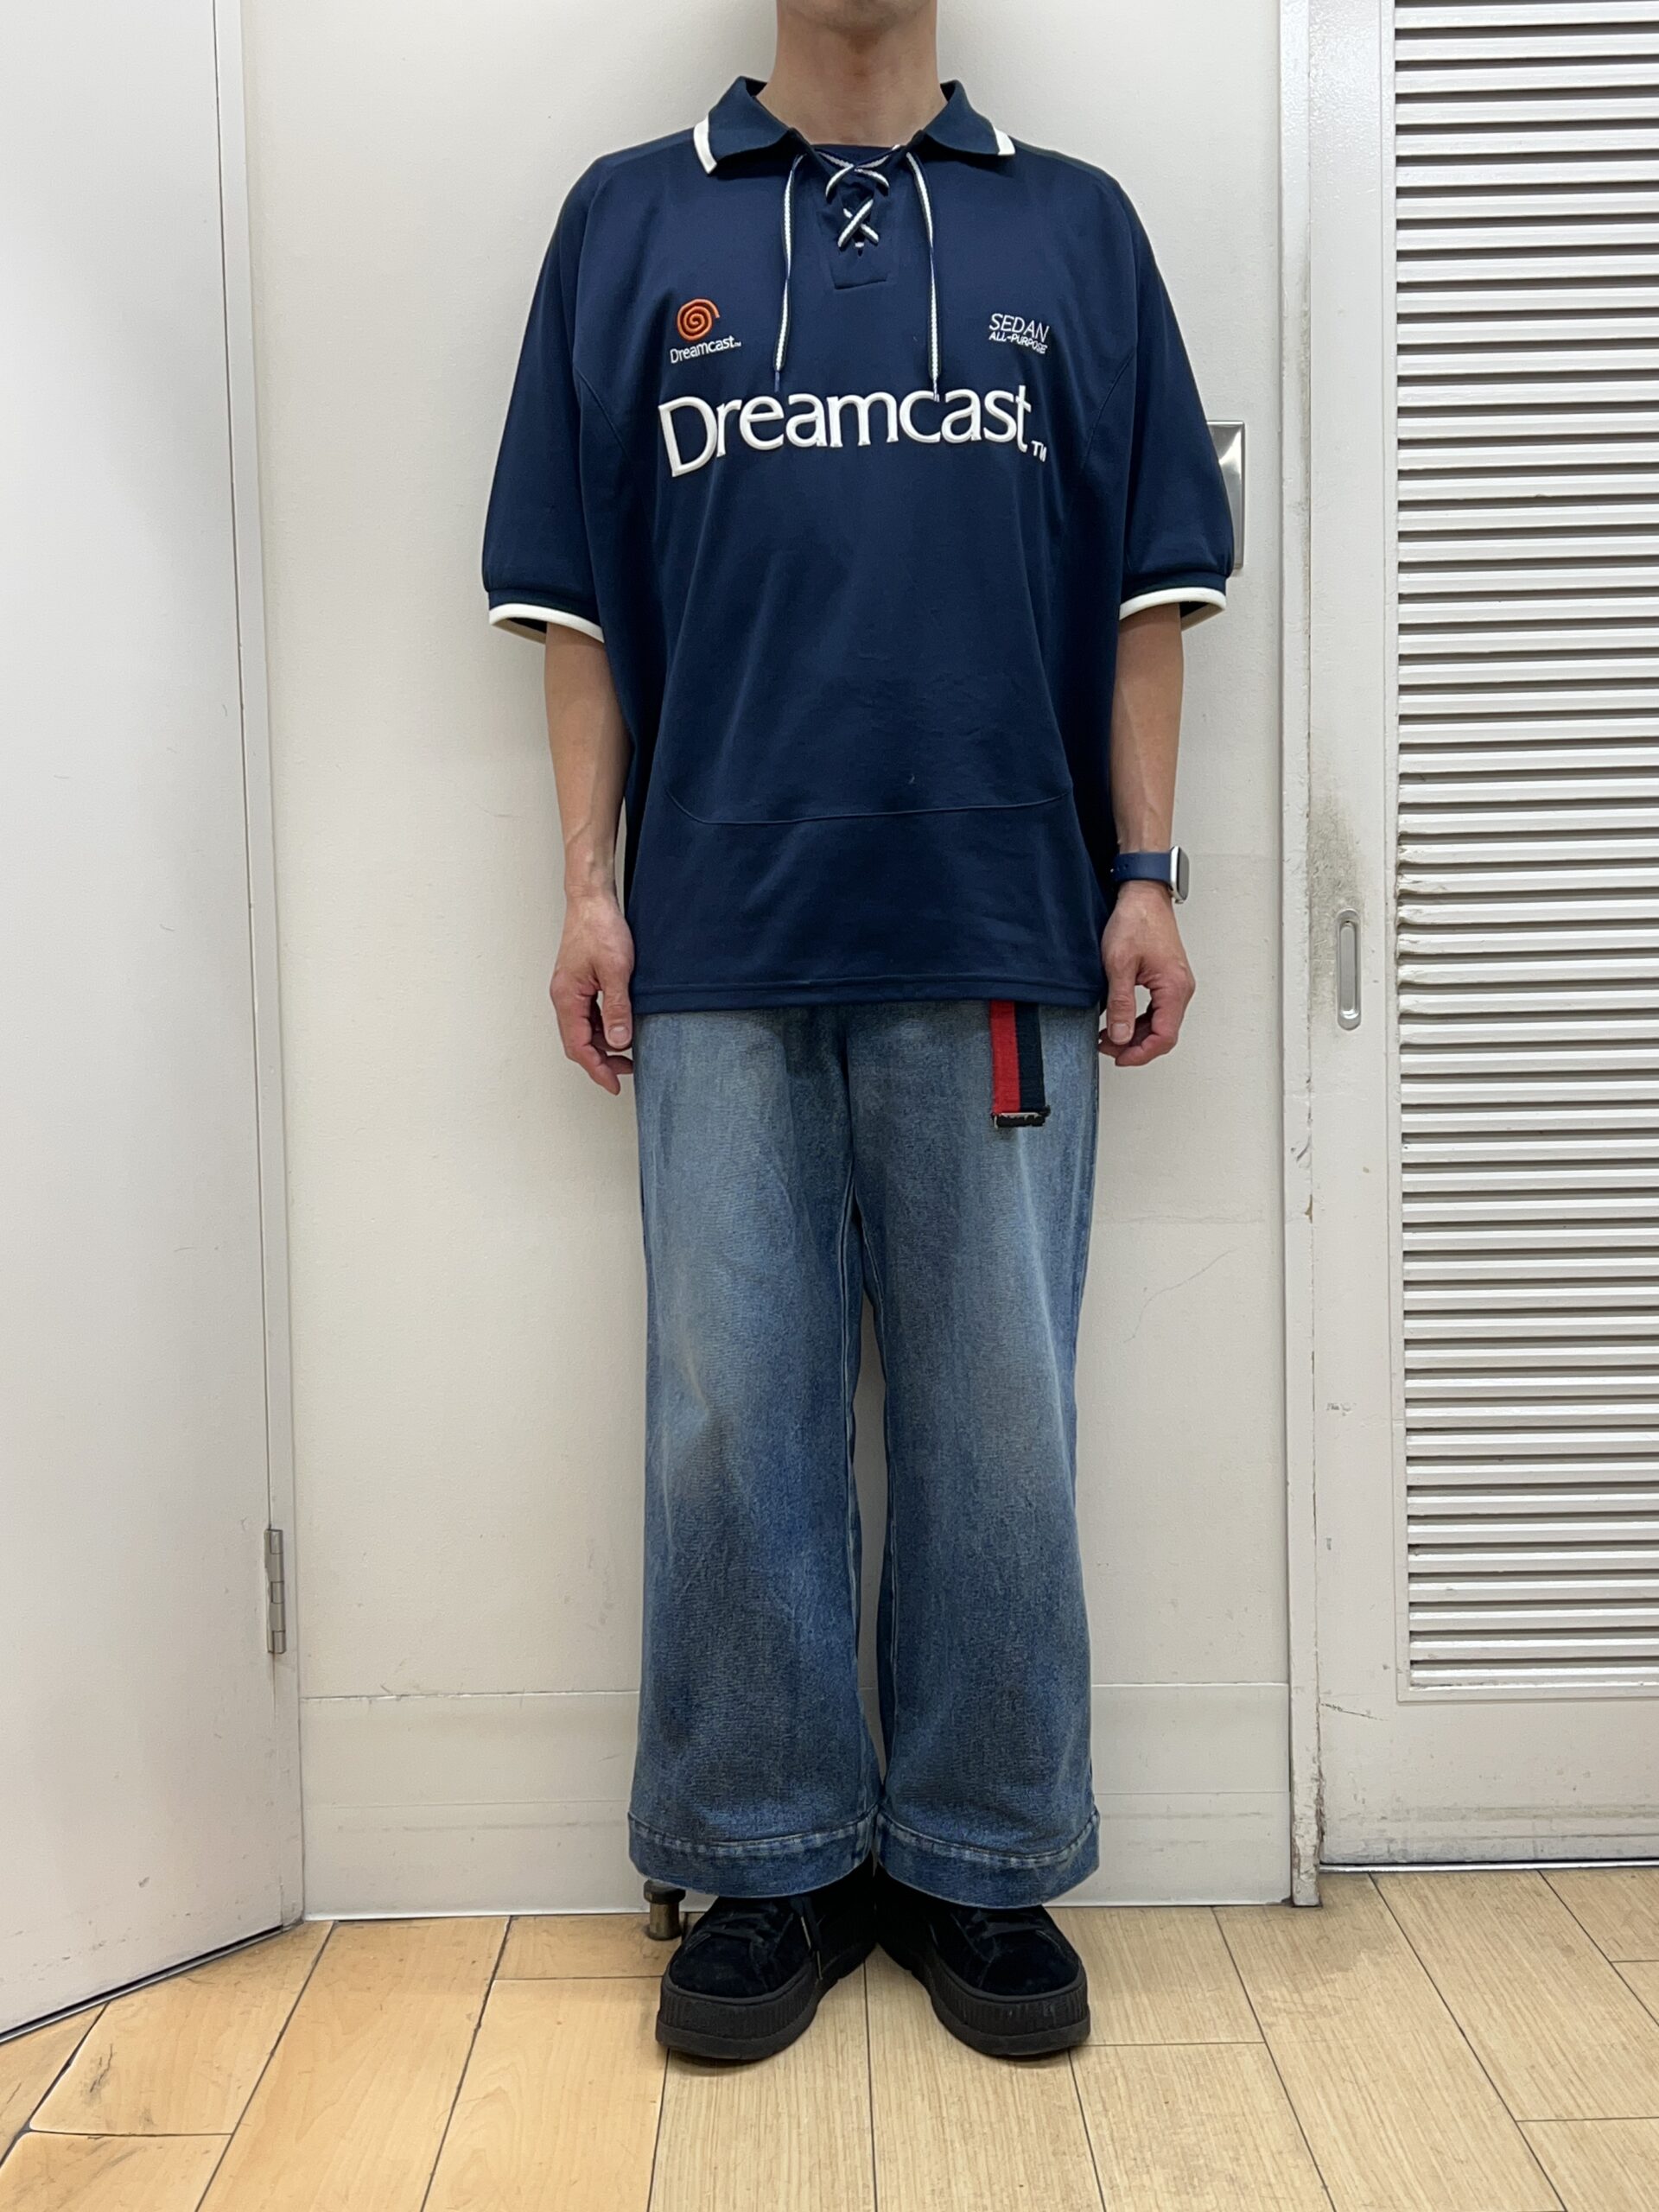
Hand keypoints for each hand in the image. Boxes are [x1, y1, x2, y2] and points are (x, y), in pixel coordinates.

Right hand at [550, 893, 635, 1092]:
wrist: (592, 900)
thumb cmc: (599, 927)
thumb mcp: (616, 971)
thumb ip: (617, 1008)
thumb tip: (619, 1041)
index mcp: (567, 997)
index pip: (578, 1046)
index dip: (597, 1069)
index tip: (614, 1084)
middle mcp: (564, 997)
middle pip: (577, 1042)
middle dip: (600, 1061)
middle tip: (627, 1070)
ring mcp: (570, 990)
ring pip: (583, 1030)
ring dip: (603, 1045)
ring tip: (627, 1051)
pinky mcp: (579, 983)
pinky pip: (588, 1015)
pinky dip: (603, 1027)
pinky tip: (620, 1027)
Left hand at [1099, 883, 1194, 1066]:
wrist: (1143, 895)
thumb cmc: (1136, 920)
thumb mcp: (1119, 964)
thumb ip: (1120, 1004)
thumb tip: (1120, 1035)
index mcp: (1175, 988)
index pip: (1164, 1036)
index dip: (1141, 1053)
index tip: (1119, 1057)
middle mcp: (1181, 989)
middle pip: (1164, 1034)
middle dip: (1135, 1046)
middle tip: (1107, 1046)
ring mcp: (1176, 985)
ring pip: (1160, 1024)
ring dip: (1135, 1034)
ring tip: (1108, 1036)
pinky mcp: (1167, 980)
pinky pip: (1157, 1010)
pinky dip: (1138, 1021)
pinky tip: (1119, 1020)